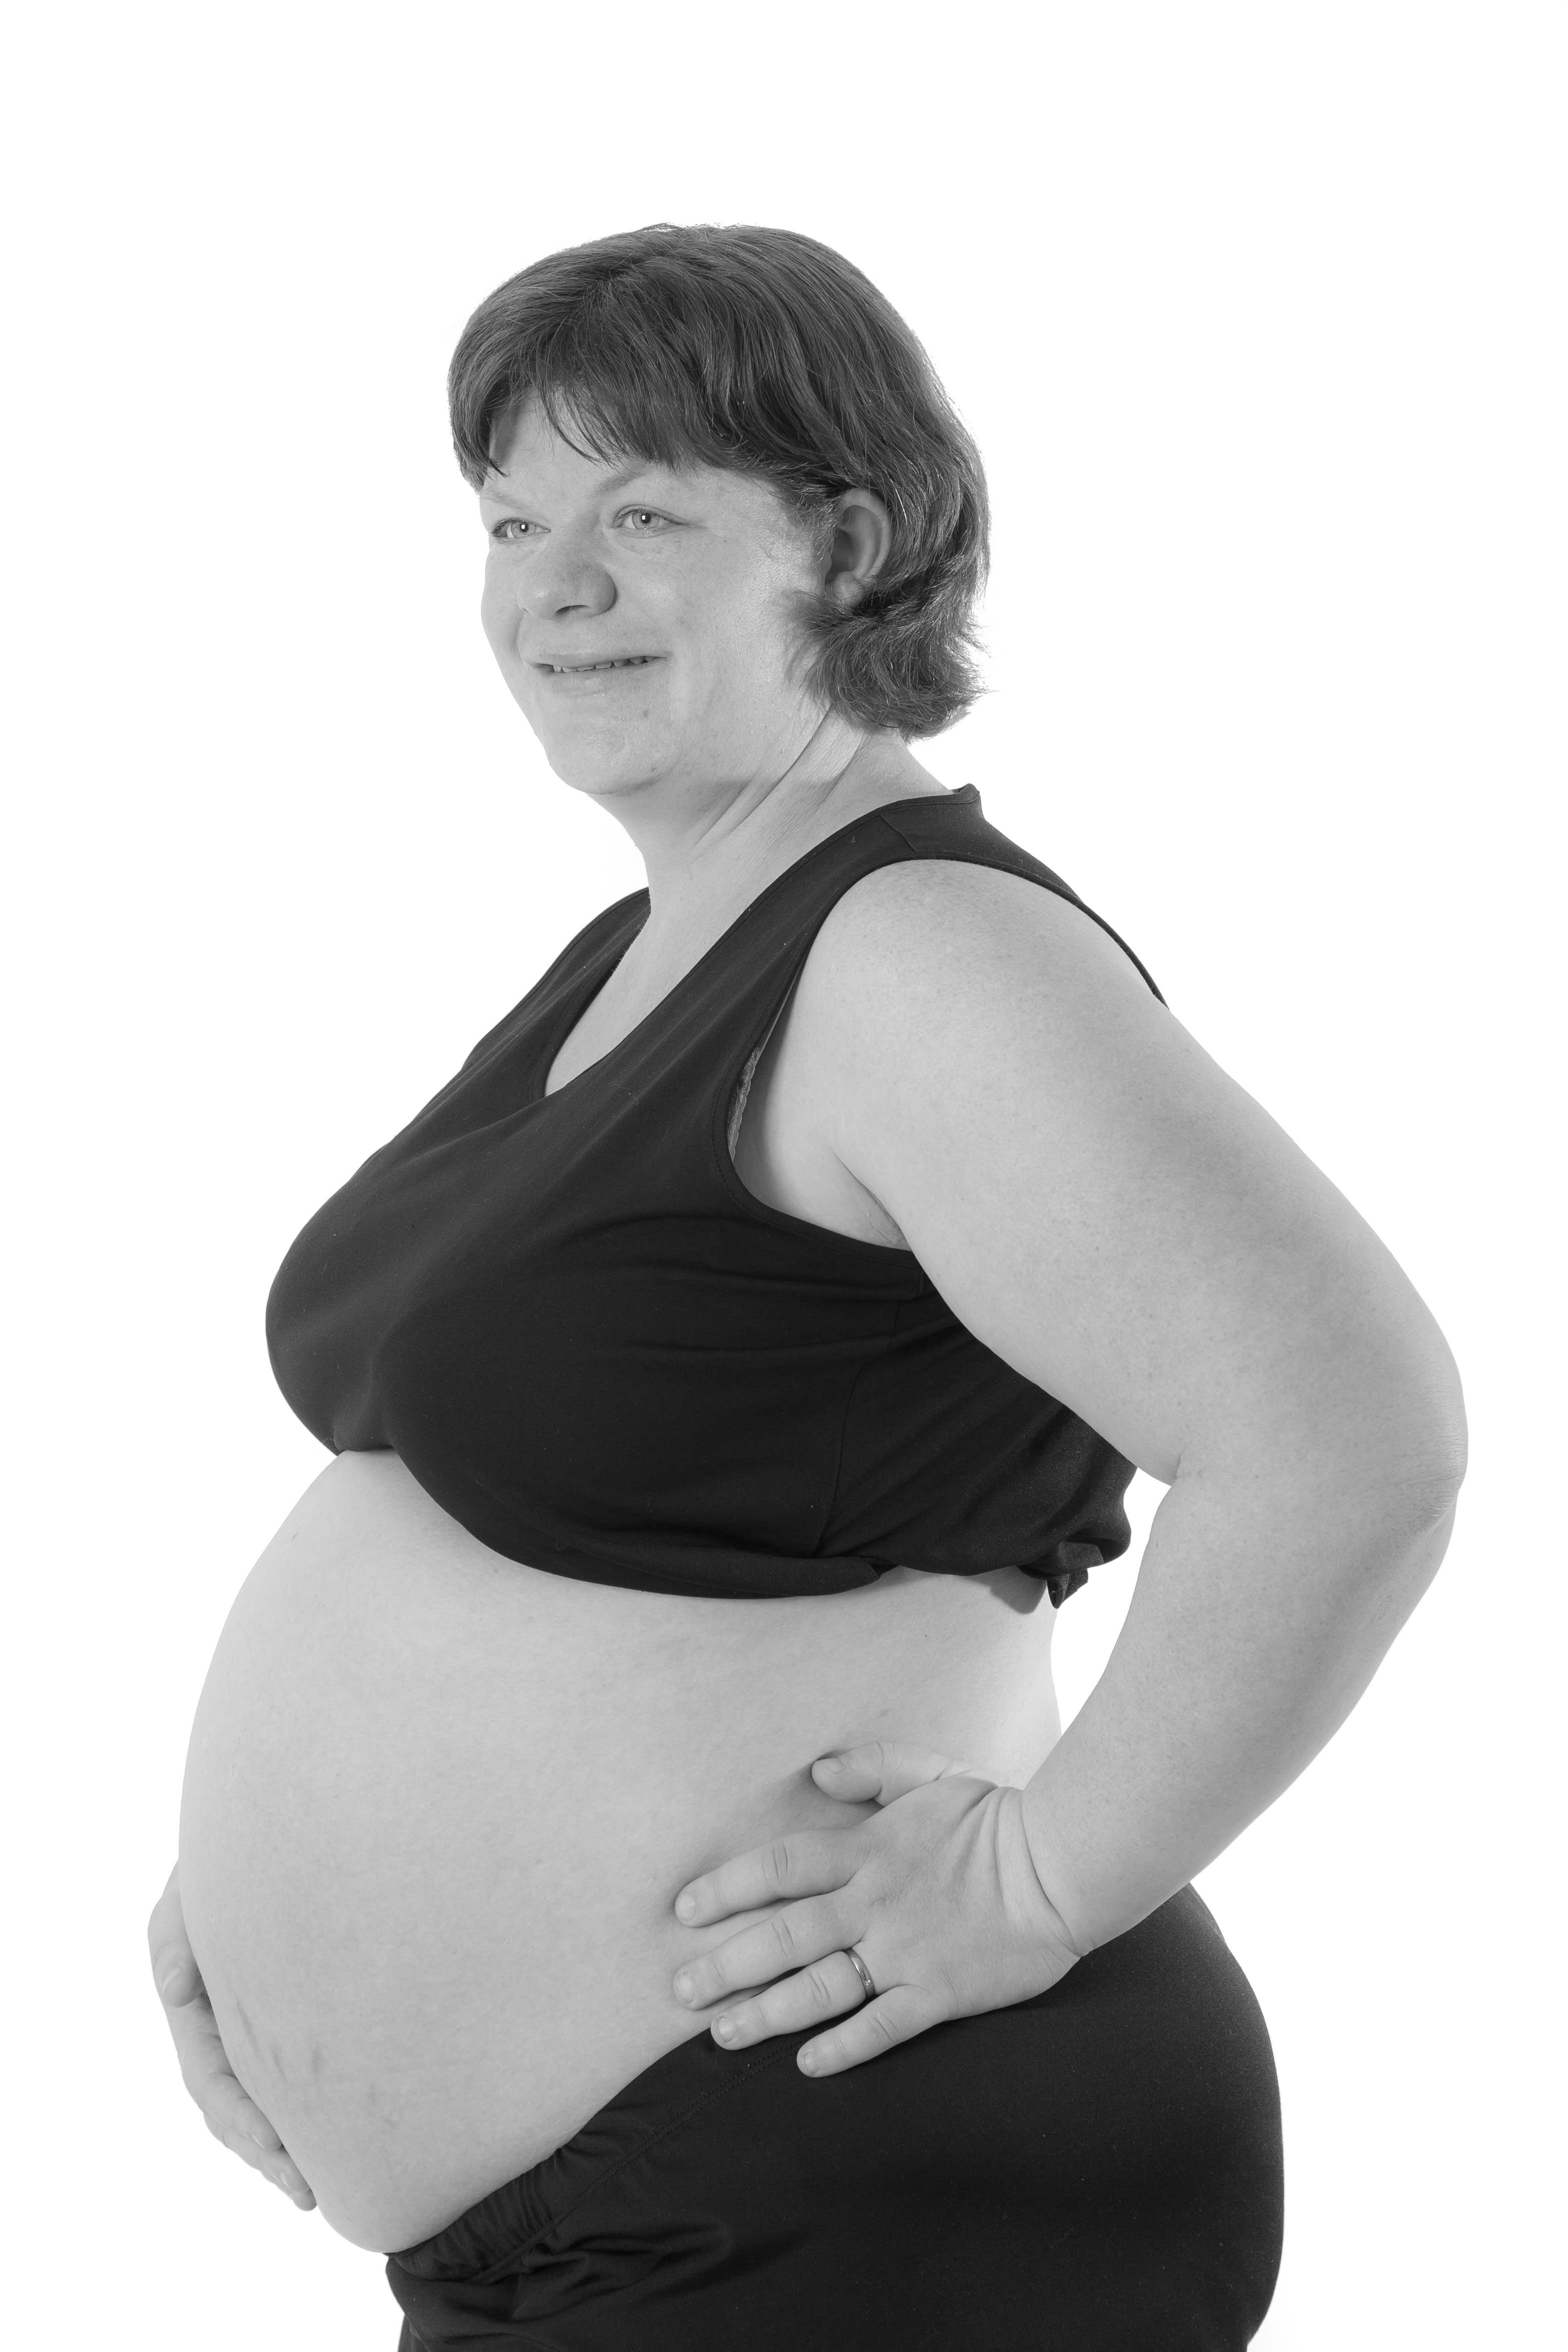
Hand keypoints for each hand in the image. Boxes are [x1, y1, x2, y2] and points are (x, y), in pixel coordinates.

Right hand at [148, 1862, 315, 2211]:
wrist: (272, 1845)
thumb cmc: (224, 1866)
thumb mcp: (187, 1894)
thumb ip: (177, 1937)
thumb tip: (175, 1992)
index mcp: (194, 2011)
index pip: (212, 2081)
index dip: (241, 2120)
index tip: (275, 2149)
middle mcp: (218, 2031)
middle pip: (235, 2110)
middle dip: (267, 2154)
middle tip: (308, 2191)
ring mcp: (249, 2032)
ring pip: (261, 2104)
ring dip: (284, 2149)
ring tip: (321, 2189)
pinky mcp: (284, 2024)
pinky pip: (290, 2078)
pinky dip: (307, 2114)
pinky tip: (338, 2142)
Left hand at [669, 1741, 1081, 2077]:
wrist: (1063, 1864)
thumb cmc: (998, 1815)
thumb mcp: (933, 1771)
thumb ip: (873, 1766)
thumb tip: (815, 1772)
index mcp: (869, 1848)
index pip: (780, 1867)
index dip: (727, 1887)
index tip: (685, 1908)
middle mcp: (875, 1903)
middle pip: (784, 1936)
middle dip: (726, 1963)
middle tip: (680, 1989)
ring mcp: (905, 1951)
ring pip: (819, 1987)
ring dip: (765, 2013)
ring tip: (721, 2035)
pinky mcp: (938, 1993)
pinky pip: (881, 2027)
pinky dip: (842, 2047)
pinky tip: (806, 2065)